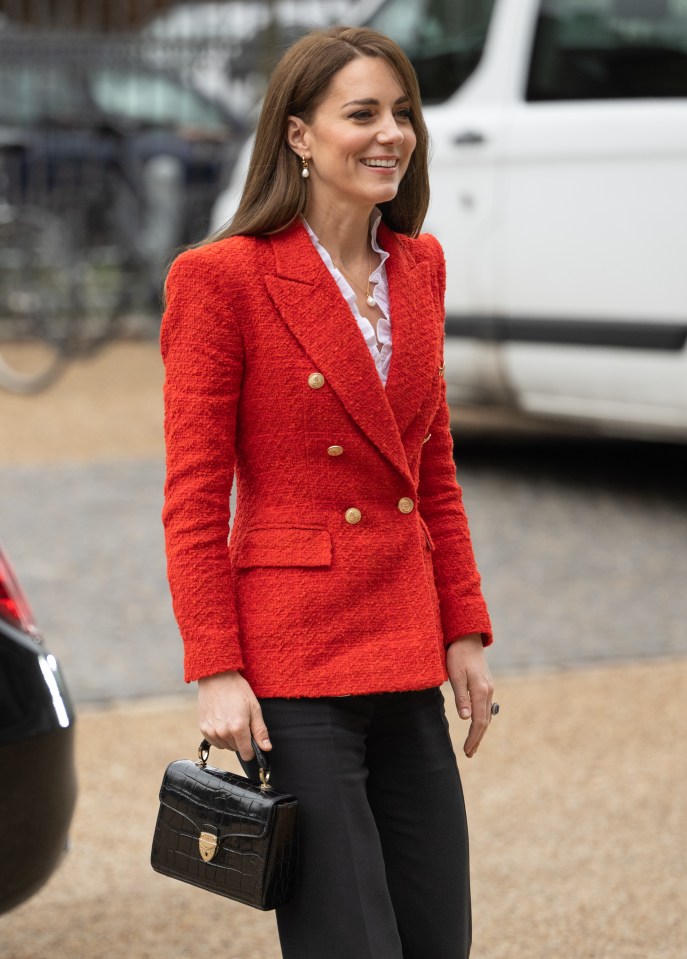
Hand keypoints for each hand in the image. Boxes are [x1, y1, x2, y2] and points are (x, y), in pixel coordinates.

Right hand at [197, 670, 271, 761]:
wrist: (216, 677)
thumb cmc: (237, 690)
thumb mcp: (254, 708)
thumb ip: (260, 730)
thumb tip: (266, 748)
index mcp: (238, 728)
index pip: (247, 754)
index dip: (252, 750)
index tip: (252, 741)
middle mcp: (223, 732)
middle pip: (236, 749)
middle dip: (241, 741)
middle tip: (242, 722)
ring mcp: (211, 731)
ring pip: (226, 746)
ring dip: (230, 738)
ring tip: (231, 719)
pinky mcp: (203, 728)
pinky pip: (215, 741)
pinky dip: (220, 736)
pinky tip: (222, 721)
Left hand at [446, 633, 494, 757]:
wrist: (467, 637)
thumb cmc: (458, 654)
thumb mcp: (455, 675)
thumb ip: (461, 697)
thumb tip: (466, 719)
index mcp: (481, 690)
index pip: (479, 721)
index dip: (473, 738)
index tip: (466, 751)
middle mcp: (488, 690)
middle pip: (485, 721)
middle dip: (477, 739)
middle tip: (469, 754)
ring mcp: (489, 687)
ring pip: (487, 715)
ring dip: (480, 731)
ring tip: (472, 744)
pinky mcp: (486, 684)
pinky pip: (486, 707)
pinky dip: (482, 720)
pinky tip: (477, 725)